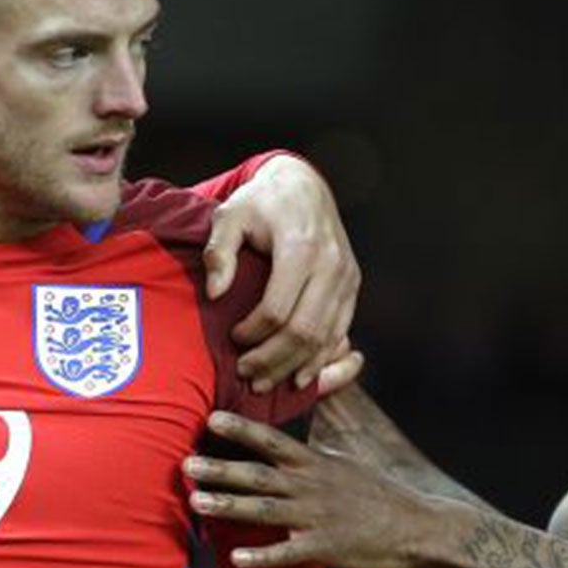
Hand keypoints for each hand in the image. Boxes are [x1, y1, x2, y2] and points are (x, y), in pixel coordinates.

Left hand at [186, 409, 444, 567]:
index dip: (241, 429)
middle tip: (185, 464)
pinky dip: (262, 556)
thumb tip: (312, 410)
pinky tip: (235, 559)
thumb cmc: (380, 494)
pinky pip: (288, 552)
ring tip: (196, 503)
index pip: (272, 441)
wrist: (418, 529)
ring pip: (265, 510)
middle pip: (258, 475)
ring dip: (229, 506)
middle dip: (221, 469)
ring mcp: (317, 517)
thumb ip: (320, 440)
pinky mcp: (325, 548)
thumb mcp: (349, 458)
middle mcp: (311, 486)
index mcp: (315, 464)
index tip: (210, 418)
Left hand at [203, 155, 360, 392]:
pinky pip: (340, 331)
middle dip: (274, 360)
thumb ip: (218, 252)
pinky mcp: (352, 285)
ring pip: (325, 338)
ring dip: (296, 366)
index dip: (253, 333)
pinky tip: (299, 374)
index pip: (278, 309)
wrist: (303, 185)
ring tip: (267, 382)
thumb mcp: (229, 215)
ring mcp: (346, 277)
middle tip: (246, 374)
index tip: (232, 339)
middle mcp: (331, 265)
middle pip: (304, 330)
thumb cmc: (261, 202)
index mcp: (300, 248)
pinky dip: (321, 358)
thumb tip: (215, 294)